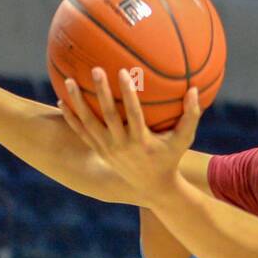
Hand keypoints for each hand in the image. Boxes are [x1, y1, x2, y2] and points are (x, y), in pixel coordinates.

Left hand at [59, 67, 199, 205]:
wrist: (152, 187)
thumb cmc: (170, 158)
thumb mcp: (184, 140)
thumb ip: (192, 116)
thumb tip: (196, 90)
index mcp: (141, 141)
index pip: (133, 114)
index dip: (128, 93)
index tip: (122, 72)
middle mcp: (122, 145)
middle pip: (108, 116)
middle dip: (100, 93)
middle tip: (95, 70)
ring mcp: (108, 149)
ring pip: (89, 124)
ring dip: (78, 103)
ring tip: (68, 81)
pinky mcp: (99, 152)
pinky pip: (82, 133)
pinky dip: (71, 118)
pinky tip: (61, 102)